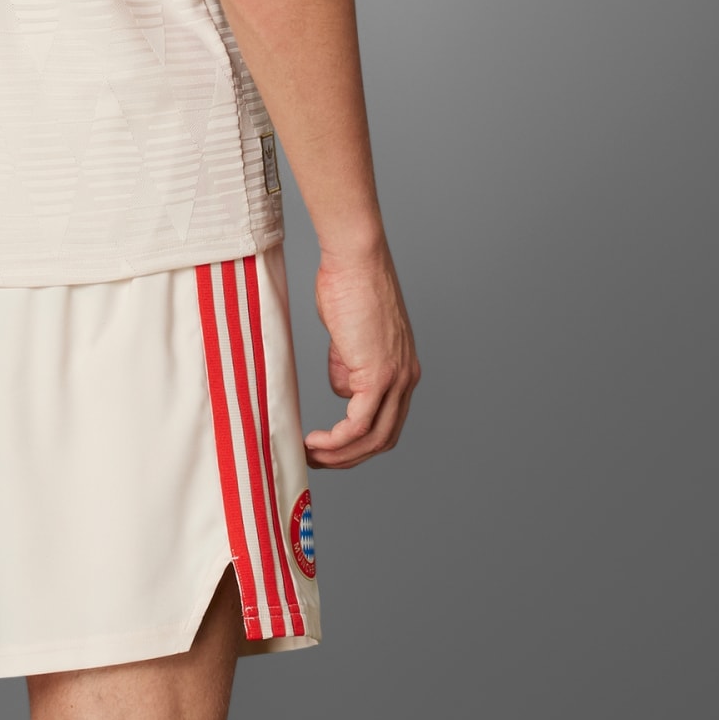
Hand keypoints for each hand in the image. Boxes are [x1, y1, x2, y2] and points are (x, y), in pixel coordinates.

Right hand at [304, 243, 419, 467]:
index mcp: (403, 369)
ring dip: (341, 455)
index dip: (360, 441)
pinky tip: (316, 443)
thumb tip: (343, 388)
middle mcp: (406, 379)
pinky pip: (359, 423)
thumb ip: (348, 362)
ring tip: (312, 456)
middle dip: (350, 457)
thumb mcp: (349, 333)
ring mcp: (395, 378)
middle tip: (318, 461)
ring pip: (373, 437)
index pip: (387, 421)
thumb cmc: (349, 283)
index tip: (332, 447)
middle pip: (383, 439)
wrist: (355, 258)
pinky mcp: (378, 374)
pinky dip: (337, 441)